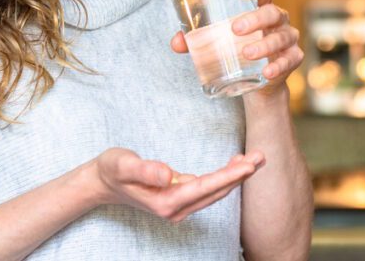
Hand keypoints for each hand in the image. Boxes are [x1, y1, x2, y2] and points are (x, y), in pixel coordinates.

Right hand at [92, 148, 263, 221]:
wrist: (102, 182)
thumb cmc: (112, 170)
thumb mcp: (122, 164)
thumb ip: (144, 170)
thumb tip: (167, 174)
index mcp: (165, 202)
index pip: (204, 187)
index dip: (228, 176)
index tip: (249, 165)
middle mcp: (176, 208)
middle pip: (216, 191)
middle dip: (240, 175)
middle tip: (262, 156)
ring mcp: (179, 205)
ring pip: (215, 191)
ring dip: (236, 176)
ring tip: (256, 158)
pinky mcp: (180, 198)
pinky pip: (208, 188)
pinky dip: (224, 177)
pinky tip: (235, 164)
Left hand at [170, 0, 302, 95]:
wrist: (257, 81)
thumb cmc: (236, 48)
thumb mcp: (217, 40)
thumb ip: (196, 38)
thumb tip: (176, 42)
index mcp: (260, 6)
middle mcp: (277, 19)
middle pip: (272, 12)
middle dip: (255, 19)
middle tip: (235, 29)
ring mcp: (287, 39)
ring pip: (281, 37)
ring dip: (264, 45)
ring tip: (247, 53)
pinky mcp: (292, 59)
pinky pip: (290, 60)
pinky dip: (278, 66)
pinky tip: (267, 72)